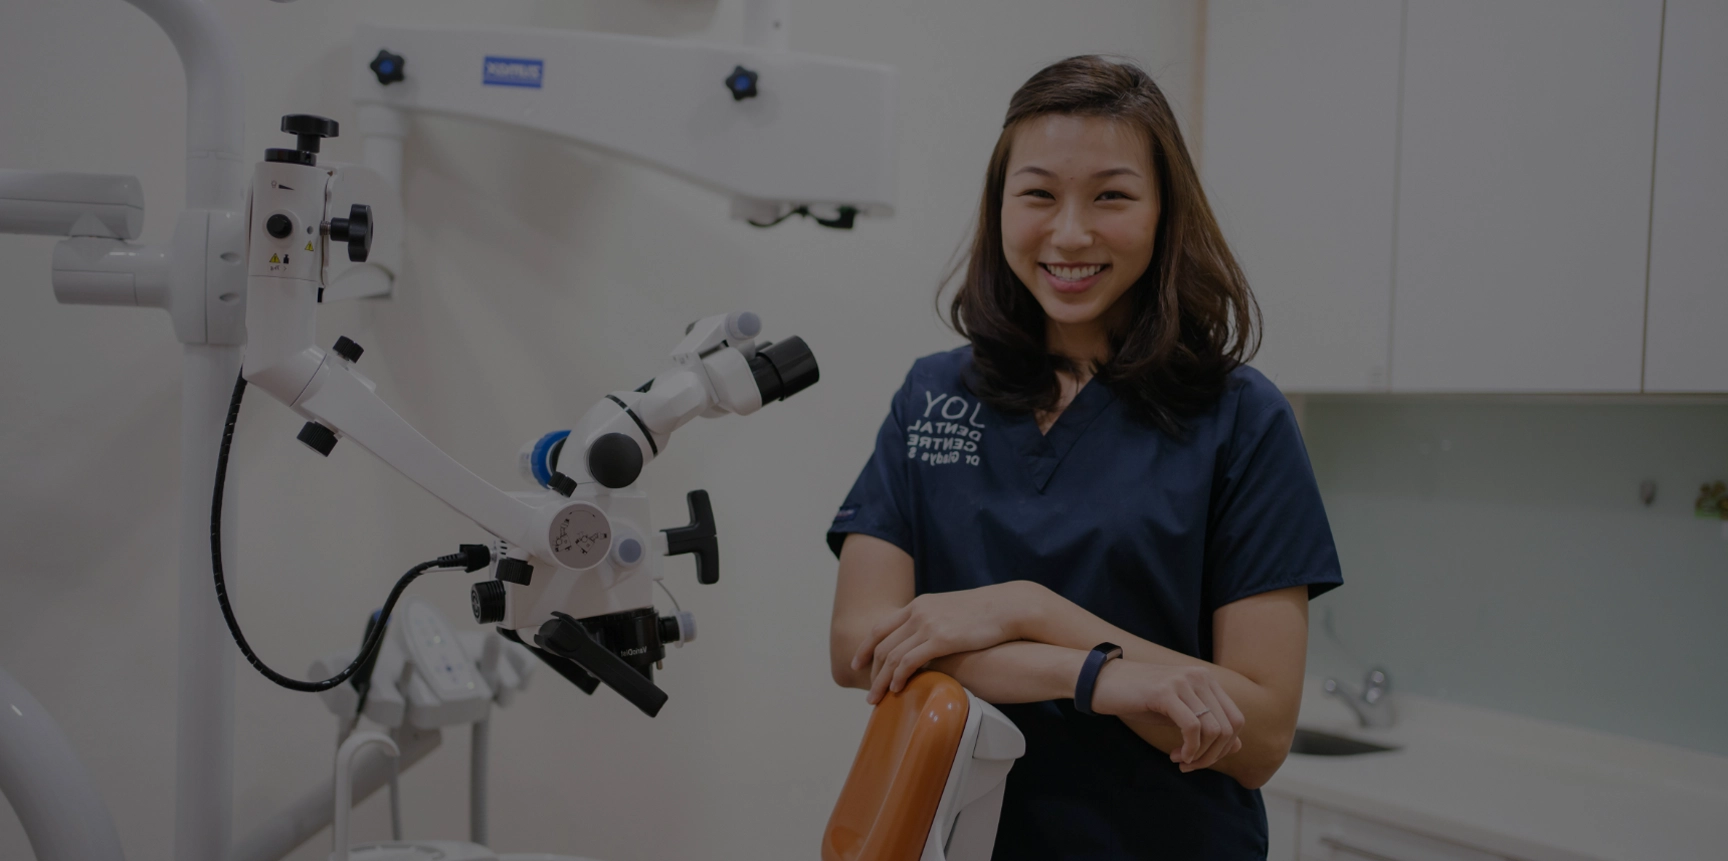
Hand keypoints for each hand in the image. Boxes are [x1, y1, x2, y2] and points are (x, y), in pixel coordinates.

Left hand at [852, 582, 1041, 703]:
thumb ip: (934, 622)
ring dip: (881, 679)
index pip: (880, 627)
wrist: (1008, 606)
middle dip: (871, 670)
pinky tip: (897, 689)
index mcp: (919, 605)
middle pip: (882, 644)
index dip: (865, 647)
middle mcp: (918, 612)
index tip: (857, 663)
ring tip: (877, 698)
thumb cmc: (985, 613)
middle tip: (869, 692)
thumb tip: (927, 642)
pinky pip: (909, 661)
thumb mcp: (951, 611)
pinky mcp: (941, 638)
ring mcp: (928, 624)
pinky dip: (899, 676)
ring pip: (892, 655)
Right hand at [1090, 661, 1245, 772]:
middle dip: (1213, 755)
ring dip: (1200, 755)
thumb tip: (1238, 746)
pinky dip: (1190, 749)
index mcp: (1206, 680)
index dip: (1224, 747)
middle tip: (1190, 765)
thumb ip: (1207, 726)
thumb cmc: (1138, 698)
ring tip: (1181, 760)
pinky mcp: (1166, 692)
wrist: (1101, 681)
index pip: (1235, 720)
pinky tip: (1178, 756)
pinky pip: (1193, 728)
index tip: (1199, 758)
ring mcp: (1183, 682)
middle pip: (1229, 727)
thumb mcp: (1177, 713)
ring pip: (1214, 730)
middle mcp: (1200, 677)